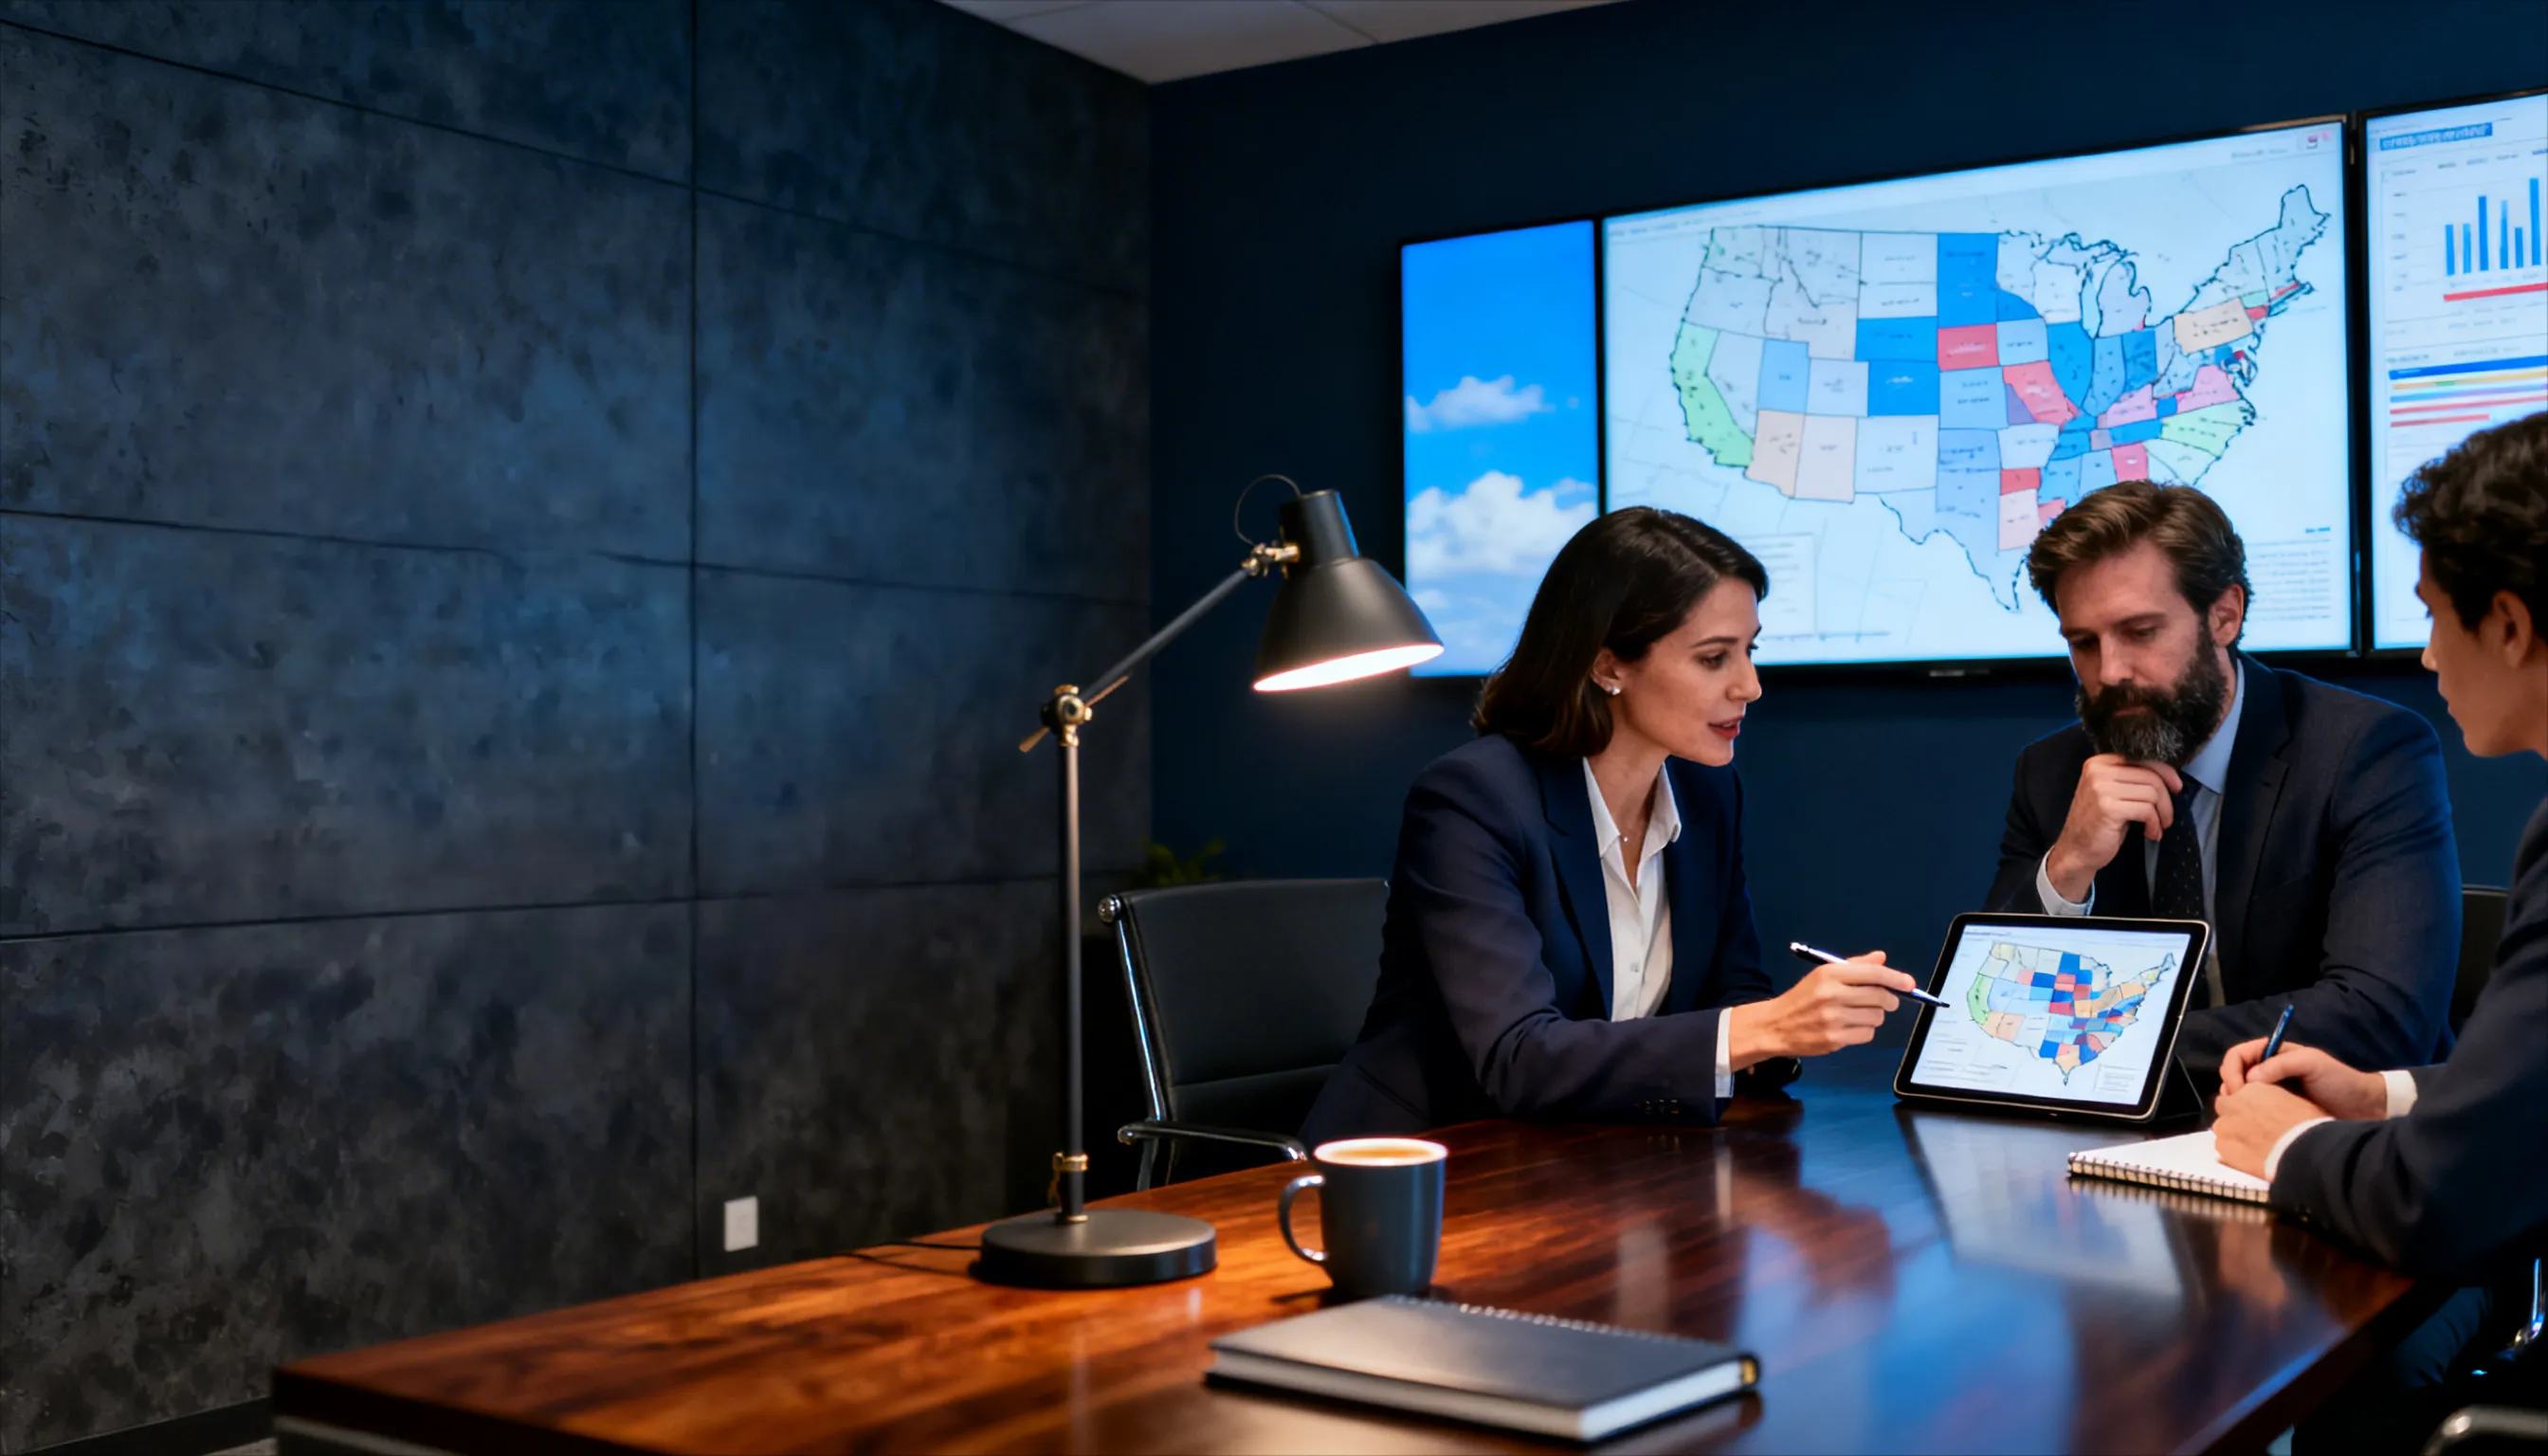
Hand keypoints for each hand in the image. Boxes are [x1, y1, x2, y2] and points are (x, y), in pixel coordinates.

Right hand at [1728, 952, 1916, 1063]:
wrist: (1775, 1025)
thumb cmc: (1802, 999)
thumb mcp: (1823, 975)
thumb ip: (1854, 966)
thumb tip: (1881, 959)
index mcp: (1830, 974)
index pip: (1873, 974)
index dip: (1896, 978)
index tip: (1909, 983)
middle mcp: (1832, 995)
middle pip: (1880, 996)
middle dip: (1890, 999)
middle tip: (1887, 1001)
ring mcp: (1833, 1019)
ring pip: (1877, 1017)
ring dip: (1875, 1016)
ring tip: (1859, 1014)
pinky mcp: (1834, 1039)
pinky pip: (1867, 1034)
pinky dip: (1865, 1031)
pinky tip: (1851, 1027)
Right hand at [2044, 754, 2183, 902]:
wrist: (2075, 850)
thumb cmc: (2098, 823)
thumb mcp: (2111, 793)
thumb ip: (2130, 779)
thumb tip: (2168, 776)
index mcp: (2099, 763)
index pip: (2142, 758)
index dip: (2165, 772)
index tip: (2176, 787)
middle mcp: (2098, 771)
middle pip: (2150, 776)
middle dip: (2166, 799)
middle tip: (2166, 817)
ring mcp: (2101, 789)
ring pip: (2152, 793)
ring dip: (2161, 814)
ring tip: (2156, 827)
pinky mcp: (2108, 808)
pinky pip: (2146, 810)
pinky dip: (2154, 824)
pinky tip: (2151, 833)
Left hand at [2212, 1080, 2329, 1178]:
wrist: (2305, 1150)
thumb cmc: (2308, 1125)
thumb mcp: (2296, 1101)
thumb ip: (2275, 1101)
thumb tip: (2275, 1107)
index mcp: (2252, 1088)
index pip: (2238, 1093)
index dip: (2248, 1105)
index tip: (2258, 1115)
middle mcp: (2233, 1104)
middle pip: (2226, 1109)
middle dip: (2236, 1118)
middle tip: (2255, 1131)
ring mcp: (2226, 1126)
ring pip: (2223, 1129)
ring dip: (2234, 1135)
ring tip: (2254, 1147)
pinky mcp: (2225, 1149)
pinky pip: (2223, 1149)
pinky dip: (2233, 1153)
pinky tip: (2250, 1158)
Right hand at [2217, 1038, 2387, 1119]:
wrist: (2364, 1108)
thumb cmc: (2340, 1081)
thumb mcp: (2312, 1063)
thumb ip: (2281, 1064)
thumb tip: (2250, 1079)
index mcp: (2274, 1054)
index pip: (2238, 1055)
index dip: (2231, 1069)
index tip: (2237, 1088)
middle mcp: (2269, 1071)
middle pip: (2234, 1074)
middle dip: (2230, 1086)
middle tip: (2238, 1104)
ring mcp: (2272, 1092)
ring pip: (2241, 1094)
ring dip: (2237, 1102)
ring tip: (2245, 1115)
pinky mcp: (2277, 1111)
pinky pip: (2254, 1111)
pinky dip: (2248, 1115)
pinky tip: (2254, 1123)